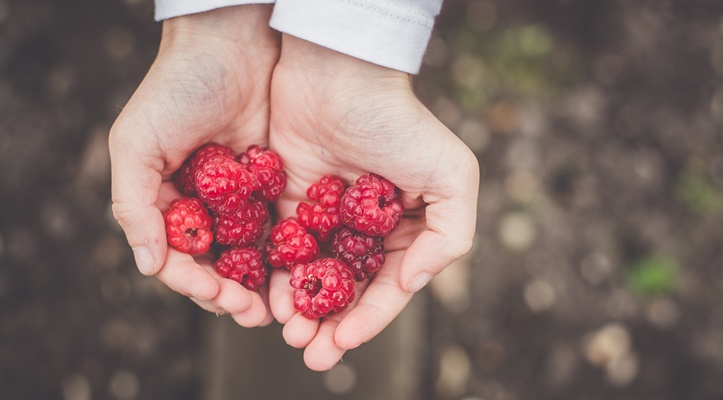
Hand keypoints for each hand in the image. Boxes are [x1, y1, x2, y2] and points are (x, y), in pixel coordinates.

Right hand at [109, 6, 278, 326]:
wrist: (232, 44)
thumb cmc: (175, 89)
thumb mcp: (136, 143)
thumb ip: (134, 204)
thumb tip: (147, 265)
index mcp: (166, 203)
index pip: (177, 258)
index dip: (194, 283)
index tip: (218, 296)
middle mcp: (204, 208)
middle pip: (217, 266)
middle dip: (233, 295)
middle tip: (255, 315)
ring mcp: (241, 200)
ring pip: (252, 255)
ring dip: (264, 285)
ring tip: (282, 308)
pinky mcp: (276, 186)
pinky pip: (284, 227)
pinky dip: (291, 253)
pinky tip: (305, 271)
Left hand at [268, 36, 479, 369]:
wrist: (338, 75)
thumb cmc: (399, 123)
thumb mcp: (452, 175)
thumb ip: (451, 236)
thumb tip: (411, 283)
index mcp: (404, 228)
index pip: (387, 287)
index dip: (368, 319)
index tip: (344, 342)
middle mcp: (363, 229)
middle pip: (346, 291)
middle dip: (330, 327)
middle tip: (312, 354)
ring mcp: (325, 218)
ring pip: (311, 278)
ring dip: (301, 312)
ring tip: (289, 334)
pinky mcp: (287, 204)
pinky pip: (280, 251)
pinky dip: (275, 278)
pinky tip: (269, 300)